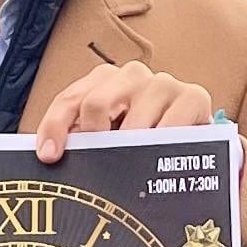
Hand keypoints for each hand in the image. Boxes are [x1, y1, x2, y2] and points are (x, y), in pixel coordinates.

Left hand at [32, 59, 216, 160]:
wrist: (197, 140)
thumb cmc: (144, 140)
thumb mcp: (109, 137)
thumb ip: (82, 141)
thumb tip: (51, 158)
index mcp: (105, 80)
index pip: (69, 99)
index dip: (54, 127)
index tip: (49, 156)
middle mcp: (132, 75)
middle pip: (96, 103)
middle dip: (91, 140)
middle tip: (94, 167)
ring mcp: (163, 84)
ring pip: (132, 121)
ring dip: (126, 150)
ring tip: (126, 171)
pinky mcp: (193, 97)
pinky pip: (169, 128)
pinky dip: (158, 148)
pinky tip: (154, 162)